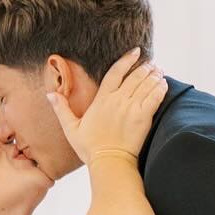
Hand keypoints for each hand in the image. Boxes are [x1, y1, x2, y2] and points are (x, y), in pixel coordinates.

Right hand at [48, 48, 167, 165]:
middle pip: (135, 76)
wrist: (108, 162)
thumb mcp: (71, 128)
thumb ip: (62, 109)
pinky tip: (164, 84)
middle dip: (145, 67)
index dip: (127, 60)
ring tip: (159, 71)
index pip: (116, 72)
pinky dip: (160, 88)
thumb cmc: (90, 148)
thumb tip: (50, 94)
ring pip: (146, 84)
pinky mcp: (143, 117)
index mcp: (102, 99)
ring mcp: (132, 108)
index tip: (136, 51)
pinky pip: (155, 97)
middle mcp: (118, 100)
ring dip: (154, 75)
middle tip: (151, 64)